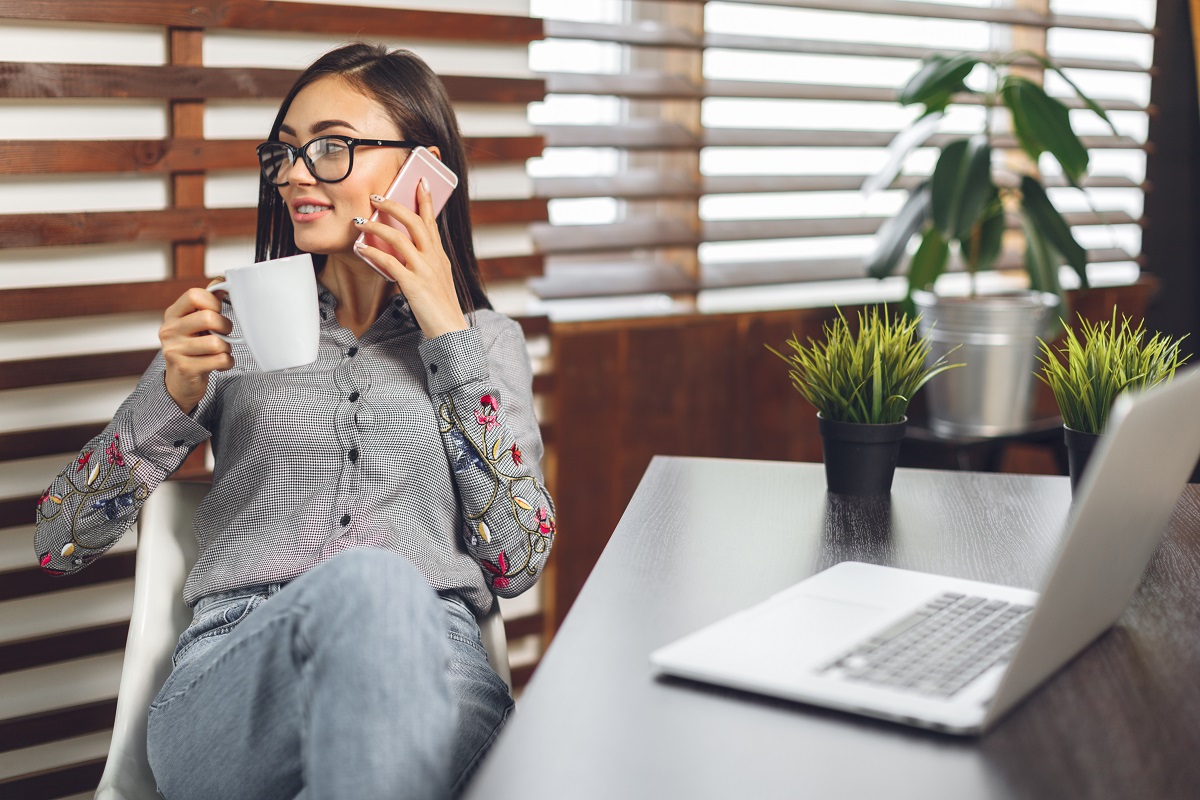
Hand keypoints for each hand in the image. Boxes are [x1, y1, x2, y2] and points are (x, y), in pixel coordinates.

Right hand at [159, 286, 234, 412]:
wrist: (180, 381)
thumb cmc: (193, 347)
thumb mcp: (195, 322)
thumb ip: (208, 302)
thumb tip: (223, 281)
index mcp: (173, 314)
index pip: (195, 294)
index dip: (213, 302)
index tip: (217, 312)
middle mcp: (169, 330)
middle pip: (208, 317)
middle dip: (225, 326)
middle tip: (224, 333)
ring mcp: (174, 350)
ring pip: (216, 343)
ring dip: (226, 348)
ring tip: (220, 350)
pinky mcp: (185, 368)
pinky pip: (220, 360)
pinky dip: (227, 362)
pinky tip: (220, 363)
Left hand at [353, 180, 467, 338]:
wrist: (449, 329)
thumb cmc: (440, 305)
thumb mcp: (437, 277)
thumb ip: (424, 261)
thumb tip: (403, 250)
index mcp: (439, 255)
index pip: (432, 220)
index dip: (426, 199)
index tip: (420, 181)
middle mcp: (434, 258)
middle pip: (414, 222)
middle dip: (393, 206)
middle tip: (375, 197)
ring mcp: (424, 270)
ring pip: (399, 239)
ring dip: (376, 227)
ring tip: (359, 221)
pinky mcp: (413, 285)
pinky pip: (390, 263)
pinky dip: (373, 253)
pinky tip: (361, 248)